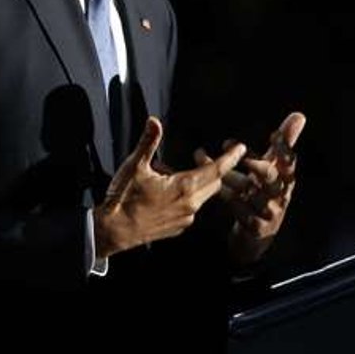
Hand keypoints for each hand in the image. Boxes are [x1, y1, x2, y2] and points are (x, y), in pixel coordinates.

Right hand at [93, 116, 246, 258]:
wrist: (114, 231)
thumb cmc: (124, 198)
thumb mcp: (135, 166)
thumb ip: (148, 142)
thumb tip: (154, 121)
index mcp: (184, 187)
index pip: (217, 170)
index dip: (230, 158)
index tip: (241, 148)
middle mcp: (191, 205)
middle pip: (214, 183)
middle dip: (214, 168)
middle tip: (201, 156)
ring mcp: (186, 219)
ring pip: (203, 196)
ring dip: (198, 182)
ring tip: (175, 173)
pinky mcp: (178, 228)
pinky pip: (192, 208)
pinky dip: (188, 196)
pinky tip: (169, 192)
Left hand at [197, 111, 305, 265]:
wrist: (257, 237)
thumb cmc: (266, 193)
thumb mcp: (275, 168)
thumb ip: (286, 142)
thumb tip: (299, 115)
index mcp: (287, 179)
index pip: (290, 162)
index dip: (284, 148)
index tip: (274, 135)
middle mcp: (281, 195)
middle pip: (271, 177)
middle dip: (255, 162)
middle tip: (235, 148)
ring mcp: (268, 212)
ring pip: (248, 191)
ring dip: (228, 175)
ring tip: (205, 159)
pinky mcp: (254, 226)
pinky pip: (238, 207)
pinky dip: (224, 193)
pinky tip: (211, 183)